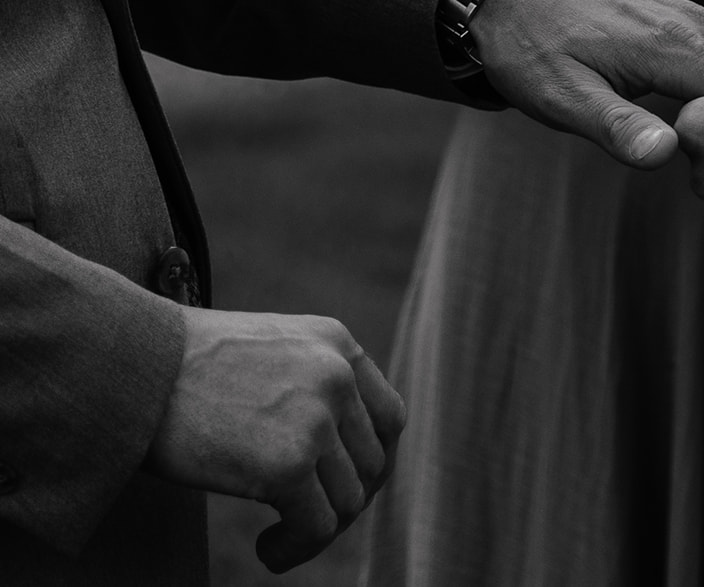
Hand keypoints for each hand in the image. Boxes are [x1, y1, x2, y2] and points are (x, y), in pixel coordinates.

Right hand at [144, 308, 404, 573]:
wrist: (124, 365)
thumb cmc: (178, 367)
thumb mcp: (269, 350)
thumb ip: (313, 384)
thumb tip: (340, 452)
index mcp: (336, 344)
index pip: (388, 417)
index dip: (371, 463)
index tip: (339, 490)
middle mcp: (338, 374)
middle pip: (372, 462)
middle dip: (343, 501)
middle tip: (302, 520)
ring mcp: (316, 417)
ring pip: (349, 500)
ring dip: (317, 530)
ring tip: (278, 537)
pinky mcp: (287, 462)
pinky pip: (317, 527)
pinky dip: (297, 549)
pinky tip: (269, 550)